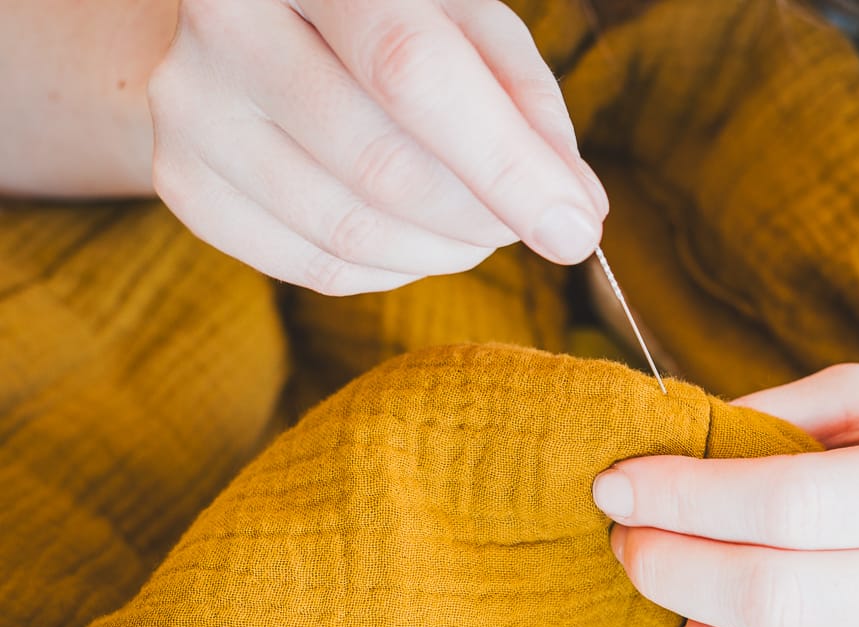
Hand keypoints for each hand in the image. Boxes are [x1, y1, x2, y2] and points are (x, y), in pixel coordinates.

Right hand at [148, 0, 607, 293]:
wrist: (255, 18)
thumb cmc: (384, 13)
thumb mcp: (463, 16)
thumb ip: (524, 99)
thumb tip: (577, 208)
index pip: (412, 71)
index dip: (503, 164)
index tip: (574, 227)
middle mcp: (229, 23)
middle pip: (380, 166)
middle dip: (483, 218)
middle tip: (531, 221)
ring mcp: (189, 107)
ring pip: (347, 232)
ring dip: (446, 252)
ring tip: (482, 228)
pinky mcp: (183, 181)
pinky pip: (311, 268)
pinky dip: (392, 270)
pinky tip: (419, 239)